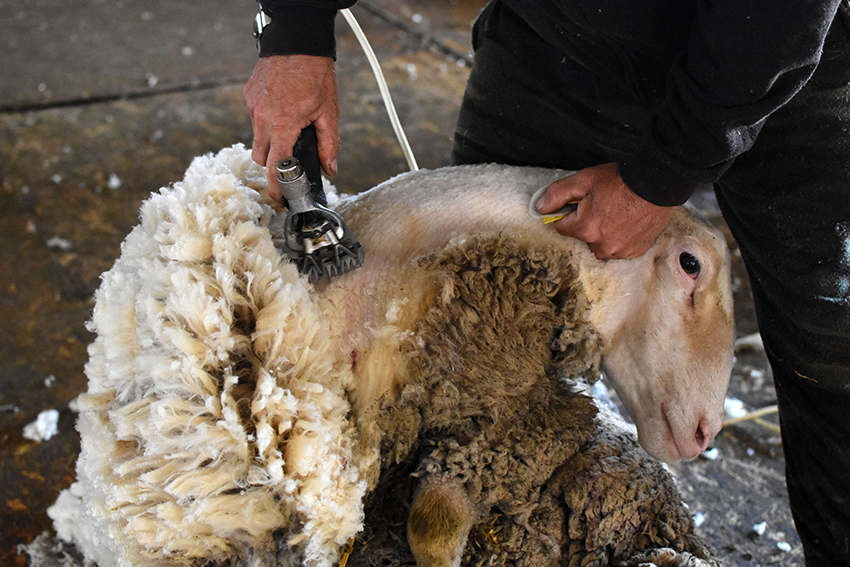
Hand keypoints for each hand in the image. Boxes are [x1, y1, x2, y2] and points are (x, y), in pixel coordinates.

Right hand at [243, 55, 340, 201]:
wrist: (298, 42)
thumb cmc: (315, 74)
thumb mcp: (329, 112)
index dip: (276, 186)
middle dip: (273, 165)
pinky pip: (255, 119)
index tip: (279, 198)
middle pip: (261, 157)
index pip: (275, 166)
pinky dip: (266, 122)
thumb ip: (330, 145)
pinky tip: (282, 110)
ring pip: (257, 138)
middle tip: (288, 165)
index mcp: (283, 125)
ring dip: (270, 142)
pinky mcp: (248, 96)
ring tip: (289, 131)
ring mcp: (253, 106)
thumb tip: (331, 168)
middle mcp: (263, 118)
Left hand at [535, 163, 674, 258]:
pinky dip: (621, 236)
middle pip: (582, 236)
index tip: (579, 204)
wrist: (658, 184)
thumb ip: (557, 194)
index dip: (568, 213)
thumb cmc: (622, 181)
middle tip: (602, 204)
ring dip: (604, 232)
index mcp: (585, 229)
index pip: (562, 227)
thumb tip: (540, 207)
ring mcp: (620, 250)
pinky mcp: (636, 251)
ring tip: (617, 212)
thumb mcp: (584, 180)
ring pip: (601, 244)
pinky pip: (620, 247)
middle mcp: (601, 245)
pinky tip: (628, 221)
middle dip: (587, 222)